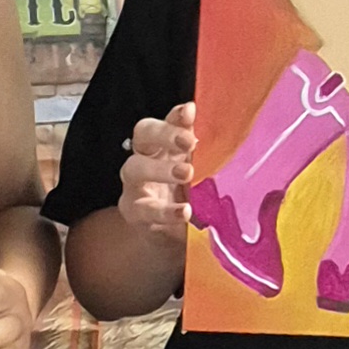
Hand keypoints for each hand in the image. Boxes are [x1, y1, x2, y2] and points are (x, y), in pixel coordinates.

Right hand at [119, 103, 195, 234]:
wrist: (176, 236)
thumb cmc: (189, 196)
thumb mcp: (201, 171)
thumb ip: (205, 150)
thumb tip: (214, 128)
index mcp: (164, 145)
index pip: (165, 120)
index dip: (174, 116)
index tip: (191, 112)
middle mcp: (144, 158)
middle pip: (143, 135)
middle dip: (164, 135)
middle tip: (189, 143)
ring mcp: (135, 186)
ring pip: (134, 168)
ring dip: (159, 169)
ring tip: (186, 174)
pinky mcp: (134, 213)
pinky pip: (144, 209)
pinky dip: (165, 211)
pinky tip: (185, 212)